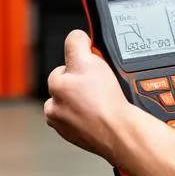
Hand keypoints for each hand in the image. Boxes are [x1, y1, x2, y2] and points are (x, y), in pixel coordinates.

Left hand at [44, 30, 138, 158]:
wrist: (120, 132)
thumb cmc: (105, 101)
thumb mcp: (89, 60)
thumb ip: (77, 43)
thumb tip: (76, 37)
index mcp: (55, 86)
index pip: (64, 67)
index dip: (82, 65)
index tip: (93, 68)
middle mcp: (55, 107)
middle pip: (70, 87)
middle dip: (84, 85)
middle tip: (101, 87)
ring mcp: (65, 125)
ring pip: (76, 105)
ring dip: (87, 102)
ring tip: (103, 102)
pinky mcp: (77, 138)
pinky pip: (84, 122)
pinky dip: (92, 118)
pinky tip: (104, 115)